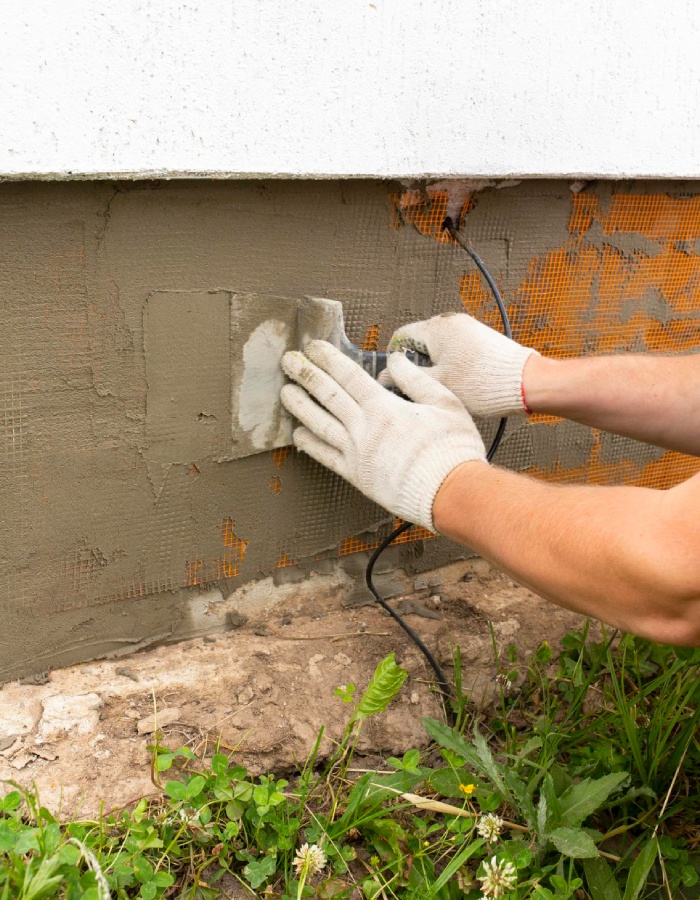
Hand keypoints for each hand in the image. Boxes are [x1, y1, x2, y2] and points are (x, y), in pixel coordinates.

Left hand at [280, 341, 486, 531]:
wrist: (451, 493)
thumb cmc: (452, 449)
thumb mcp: (446, 403)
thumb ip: (417, 379)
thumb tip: (395, 359)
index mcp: (384, 407)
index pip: (349, 376)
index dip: (328, 359)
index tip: (313, 347)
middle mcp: (364, 428)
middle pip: (328, 395)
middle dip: (306, 375)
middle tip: (288, 361)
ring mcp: (356, 453)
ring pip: (320, 424)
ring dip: (300, 406)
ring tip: (284, 392)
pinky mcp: (356, 476)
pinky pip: (325, 457)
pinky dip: (309, 444)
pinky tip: (297, 433)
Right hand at [380, 313, 538, 417]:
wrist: (525, 383)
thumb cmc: (485, 383)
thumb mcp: (436, 384)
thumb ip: (406, 377)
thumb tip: (386, 376)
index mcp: (437, 328)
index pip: (400, 336)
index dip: (393, 358)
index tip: (395, 376)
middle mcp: (452, 322)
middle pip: (419, 342)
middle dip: (416, 364)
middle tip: (418, 387)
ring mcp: (468, 330)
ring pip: (438, 348)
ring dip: (435, 367)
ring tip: (443, 388)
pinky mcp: (481, 340)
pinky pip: (456, 351)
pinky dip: (452, 366)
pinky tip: (460, 384)